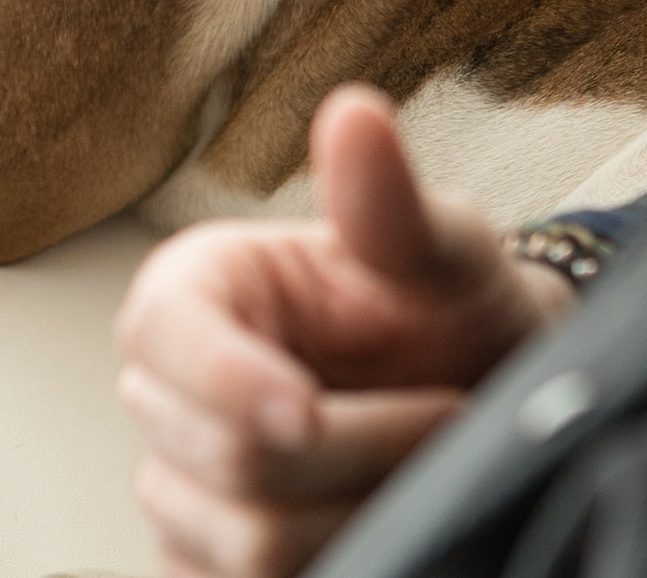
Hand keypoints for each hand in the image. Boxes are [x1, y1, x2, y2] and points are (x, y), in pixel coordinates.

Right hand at [114, 85, 576, 577]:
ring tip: (424, 469)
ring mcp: (182, 487)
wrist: (482, 398)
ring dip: (361, 515)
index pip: (165, 341)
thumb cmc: (446, 309)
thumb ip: (391, 201)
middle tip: (445, 412)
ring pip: (246, 542)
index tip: (304, 408)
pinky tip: (379, 524)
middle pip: (226, 456)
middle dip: (358, 449)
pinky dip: (327, 568)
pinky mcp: (207, 564)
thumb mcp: (444, 249)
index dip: (227, 381)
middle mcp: (166, 393)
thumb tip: (355, 114)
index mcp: (193, 294)